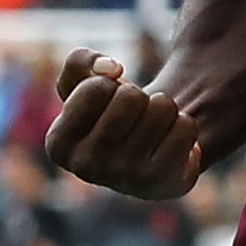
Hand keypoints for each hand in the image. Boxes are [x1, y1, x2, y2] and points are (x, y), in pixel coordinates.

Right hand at [44, 47, 203, 199]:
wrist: (149, 149)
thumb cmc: (112, 112)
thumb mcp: (83, 81)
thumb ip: (79, 62)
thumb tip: (112, 69)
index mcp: (59, 145)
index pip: (97, 88)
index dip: (110, 85)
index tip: (107, 105)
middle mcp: (87, 168)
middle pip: (131, 97)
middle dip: (138, 96)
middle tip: (134, 117)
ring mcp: (125, 179)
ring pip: (162, 107)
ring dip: (163, 109)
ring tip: (153, 129)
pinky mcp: (163, 183)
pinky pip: (186, 127)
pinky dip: (184, 126)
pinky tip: (171, 144)